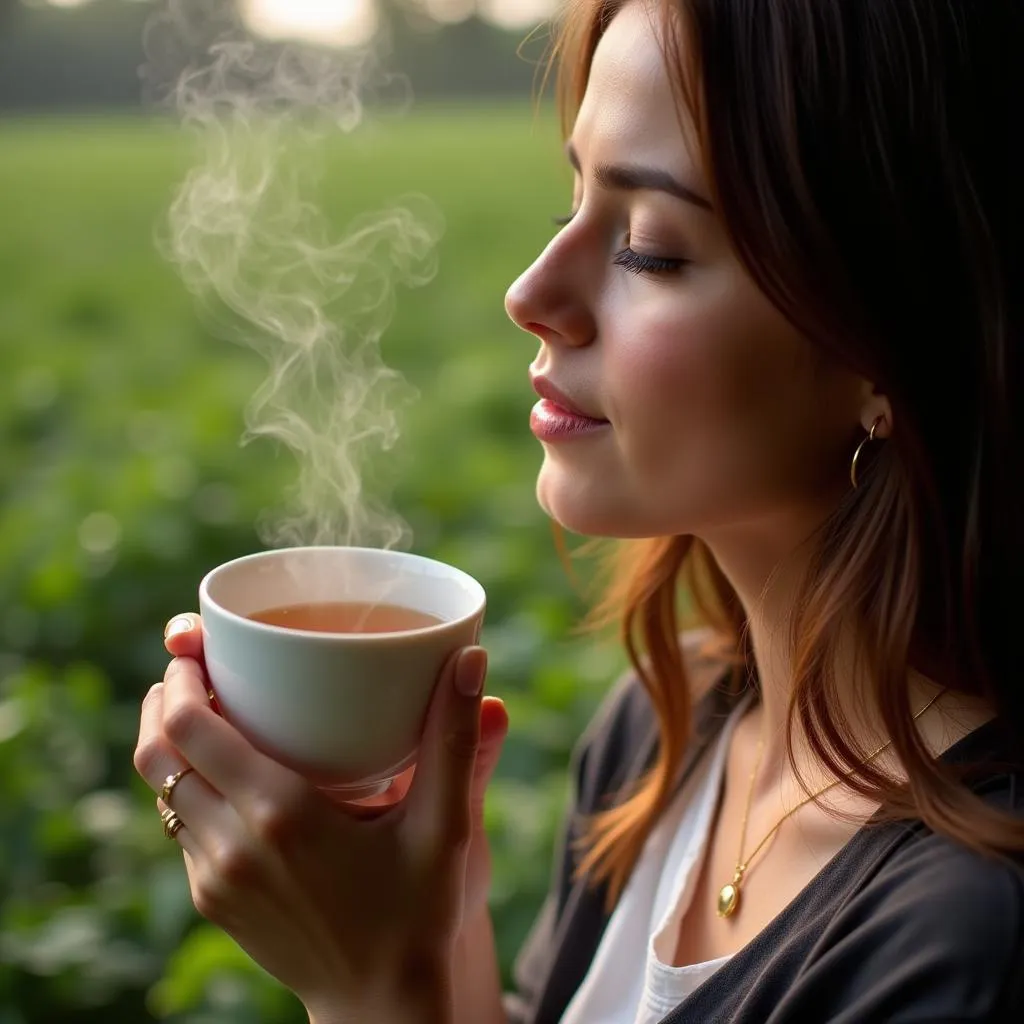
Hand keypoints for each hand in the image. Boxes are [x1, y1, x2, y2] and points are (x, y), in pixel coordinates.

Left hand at [134, 613, 507, 1020]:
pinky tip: (225, 772)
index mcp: (280, 813)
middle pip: (157, 753)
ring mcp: (214, 878)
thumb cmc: (418, 911)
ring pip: (159, 792)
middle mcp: (232, 844)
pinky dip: (187, 786)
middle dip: (163, 699)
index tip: (197, 645)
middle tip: (192, 666)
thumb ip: (455, 740)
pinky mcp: (212, 901)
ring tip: (200, 708)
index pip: (189, 728)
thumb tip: (471, 660)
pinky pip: (179, 826)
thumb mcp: (445, 826)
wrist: (382, 1005)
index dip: (180, 677)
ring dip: (169, 742)